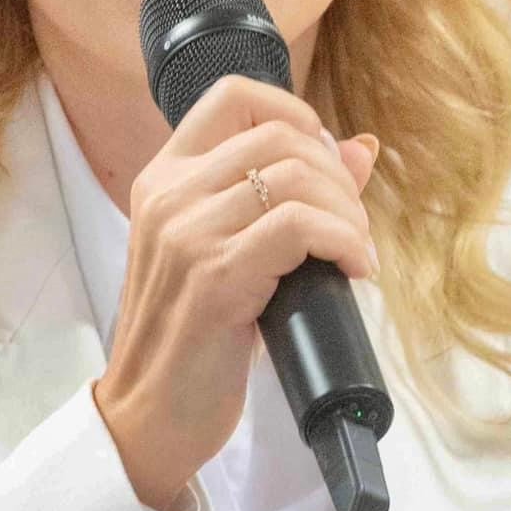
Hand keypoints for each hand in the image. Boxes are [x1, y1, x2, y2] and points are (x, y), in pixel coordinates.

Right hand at [93, 74, 380, 510]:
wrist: (150, 415)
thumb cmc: (193, 338)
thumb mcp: (229, 252)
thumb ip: (284, 195)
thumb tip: (360, 147)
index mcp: (164, 178)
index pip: (234, 95)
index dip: (296, 114)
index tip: (326, 163)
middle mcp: (169, 195)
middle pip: (280, 136)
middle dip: (337, 176)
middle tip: (352, 226)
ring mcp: (187, 233)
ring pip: (297, 178)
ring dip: (348, 214)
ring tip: (354, 253)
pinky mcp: (214, 276)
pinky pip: (301, 226)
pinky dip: (345, 242)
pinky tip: (354, 269)